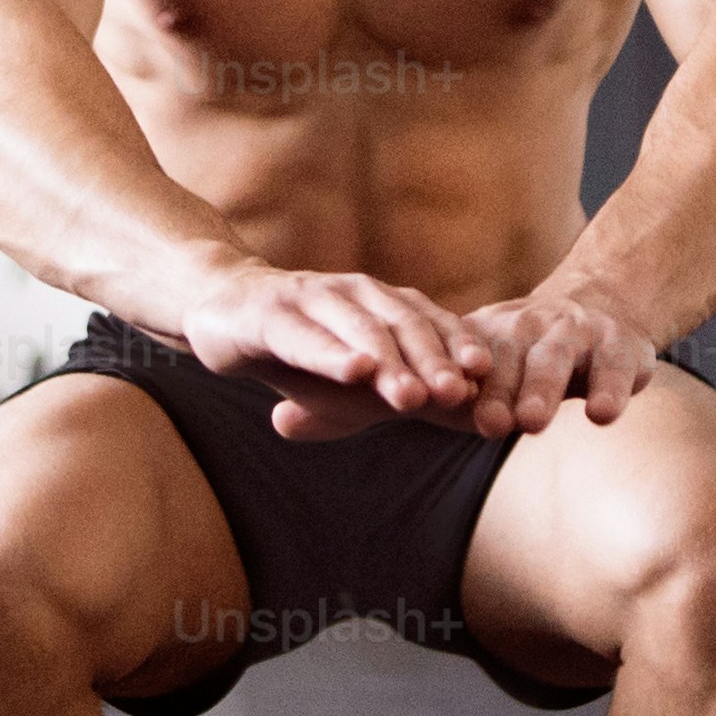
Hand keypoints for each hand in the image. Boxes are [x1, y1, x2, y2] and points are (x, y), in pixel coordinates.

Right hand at [171, 261, 489, 439]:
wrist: (225, 312)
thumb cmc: (304, 350)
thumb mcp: (362, 381)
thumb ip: (412, 396)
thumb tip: (481, 421)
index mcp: (383, 305)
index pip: (432, 325)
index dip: (460, 349)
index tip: (490, 381)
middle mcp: (355, 294)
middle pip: (404, 326)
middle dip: (434, 360)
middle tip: (460, 394)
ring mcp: (311, 299)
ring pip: (360, 330)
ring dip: (389, 362)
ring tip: (411, 394)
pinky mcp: (269, 315)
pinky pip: (305, 335)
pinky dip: (332, 353)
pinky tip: (354, 371)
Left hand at [447, 287, 655, 438]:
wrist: (601, 306)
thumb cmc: (533, 352)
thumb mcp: (497, 359)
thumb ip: (458, 383)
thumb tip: (394, 401)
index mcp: (498, 331)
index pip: (476, 357)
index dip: (465, 383)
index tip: (449, 411)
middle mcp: (536, 325)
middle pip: (516, 354)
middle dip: (502, 389)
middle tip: (490, 425)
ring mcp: (581, 331)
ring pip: (561, 356)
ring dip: (545, 388)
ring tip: (533, 422)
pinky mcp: (623, 344)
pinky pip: (616, 366)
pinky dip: (609, 389)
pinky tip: (601, 414)